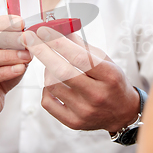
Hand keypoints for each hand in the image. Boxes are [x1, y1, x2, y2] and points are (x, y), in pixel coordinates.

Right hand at [0, 15, 32, 118]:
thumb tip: (31, 35)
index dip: (3, 22)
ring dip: (6, 56)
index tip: (22, 23)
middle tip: (26, 39)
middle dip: (6, 38)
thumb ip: (17, 46)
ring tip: (26, 56)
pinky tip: (19, 69)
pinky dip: (4, 72)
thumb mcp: (10, 57)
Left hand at [21, 27, 139, 132]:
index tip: (43, 30)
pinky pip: (48, 102)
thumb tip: (62, 30)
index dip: (58, 42)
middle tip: (29, 38)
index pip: (80, 57)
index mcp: (109, 76)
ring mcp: (84, 111)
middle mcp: (97, 95)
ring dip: (47, 69)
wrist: (122, 113)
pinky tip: (53, 83)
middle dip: (42, 51)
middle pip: (62, 71)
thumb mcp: (106, 60)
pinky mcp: (73, 122)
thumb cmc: (112, 82)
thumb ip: (83, 46)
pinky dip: (46, 88)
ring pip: (52, 85)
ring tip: (52, 64)